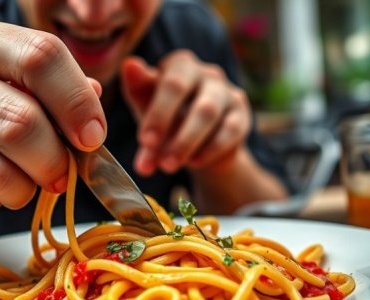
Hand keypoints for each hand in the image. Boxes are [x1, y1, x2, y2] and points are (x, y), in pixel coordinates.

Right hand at [0, 16, 105, 213]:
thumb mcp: (11, 73)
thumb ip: (57, 86)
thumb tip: (91, 117)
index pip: (39, 57)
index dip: (76, 101)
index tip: (92, 136)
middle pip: (20, 123)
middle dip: (54, 159)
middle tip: (62, 173)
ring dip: (27, 189)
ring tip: (28, 183)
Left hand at [121, 50, 250, 175]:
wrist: (198, 144)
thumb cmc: (166, 116)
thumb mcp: (147, 106)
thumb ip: (138, 88)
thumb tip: (128, 64)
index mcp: (179, 64)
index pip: (168, 80)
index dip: (157, 112)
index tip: (145, 140)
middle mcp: (206, 72)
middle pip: (185, 90)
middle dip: (166, 124)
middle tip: (153, 155)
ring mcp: (227, 92)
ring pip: (207, 113)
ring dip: (185, 142)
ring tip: (168, 165)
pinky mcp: (241, 116)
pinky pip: (229, 131)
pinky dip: (210, 149)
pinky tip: (194, 163)